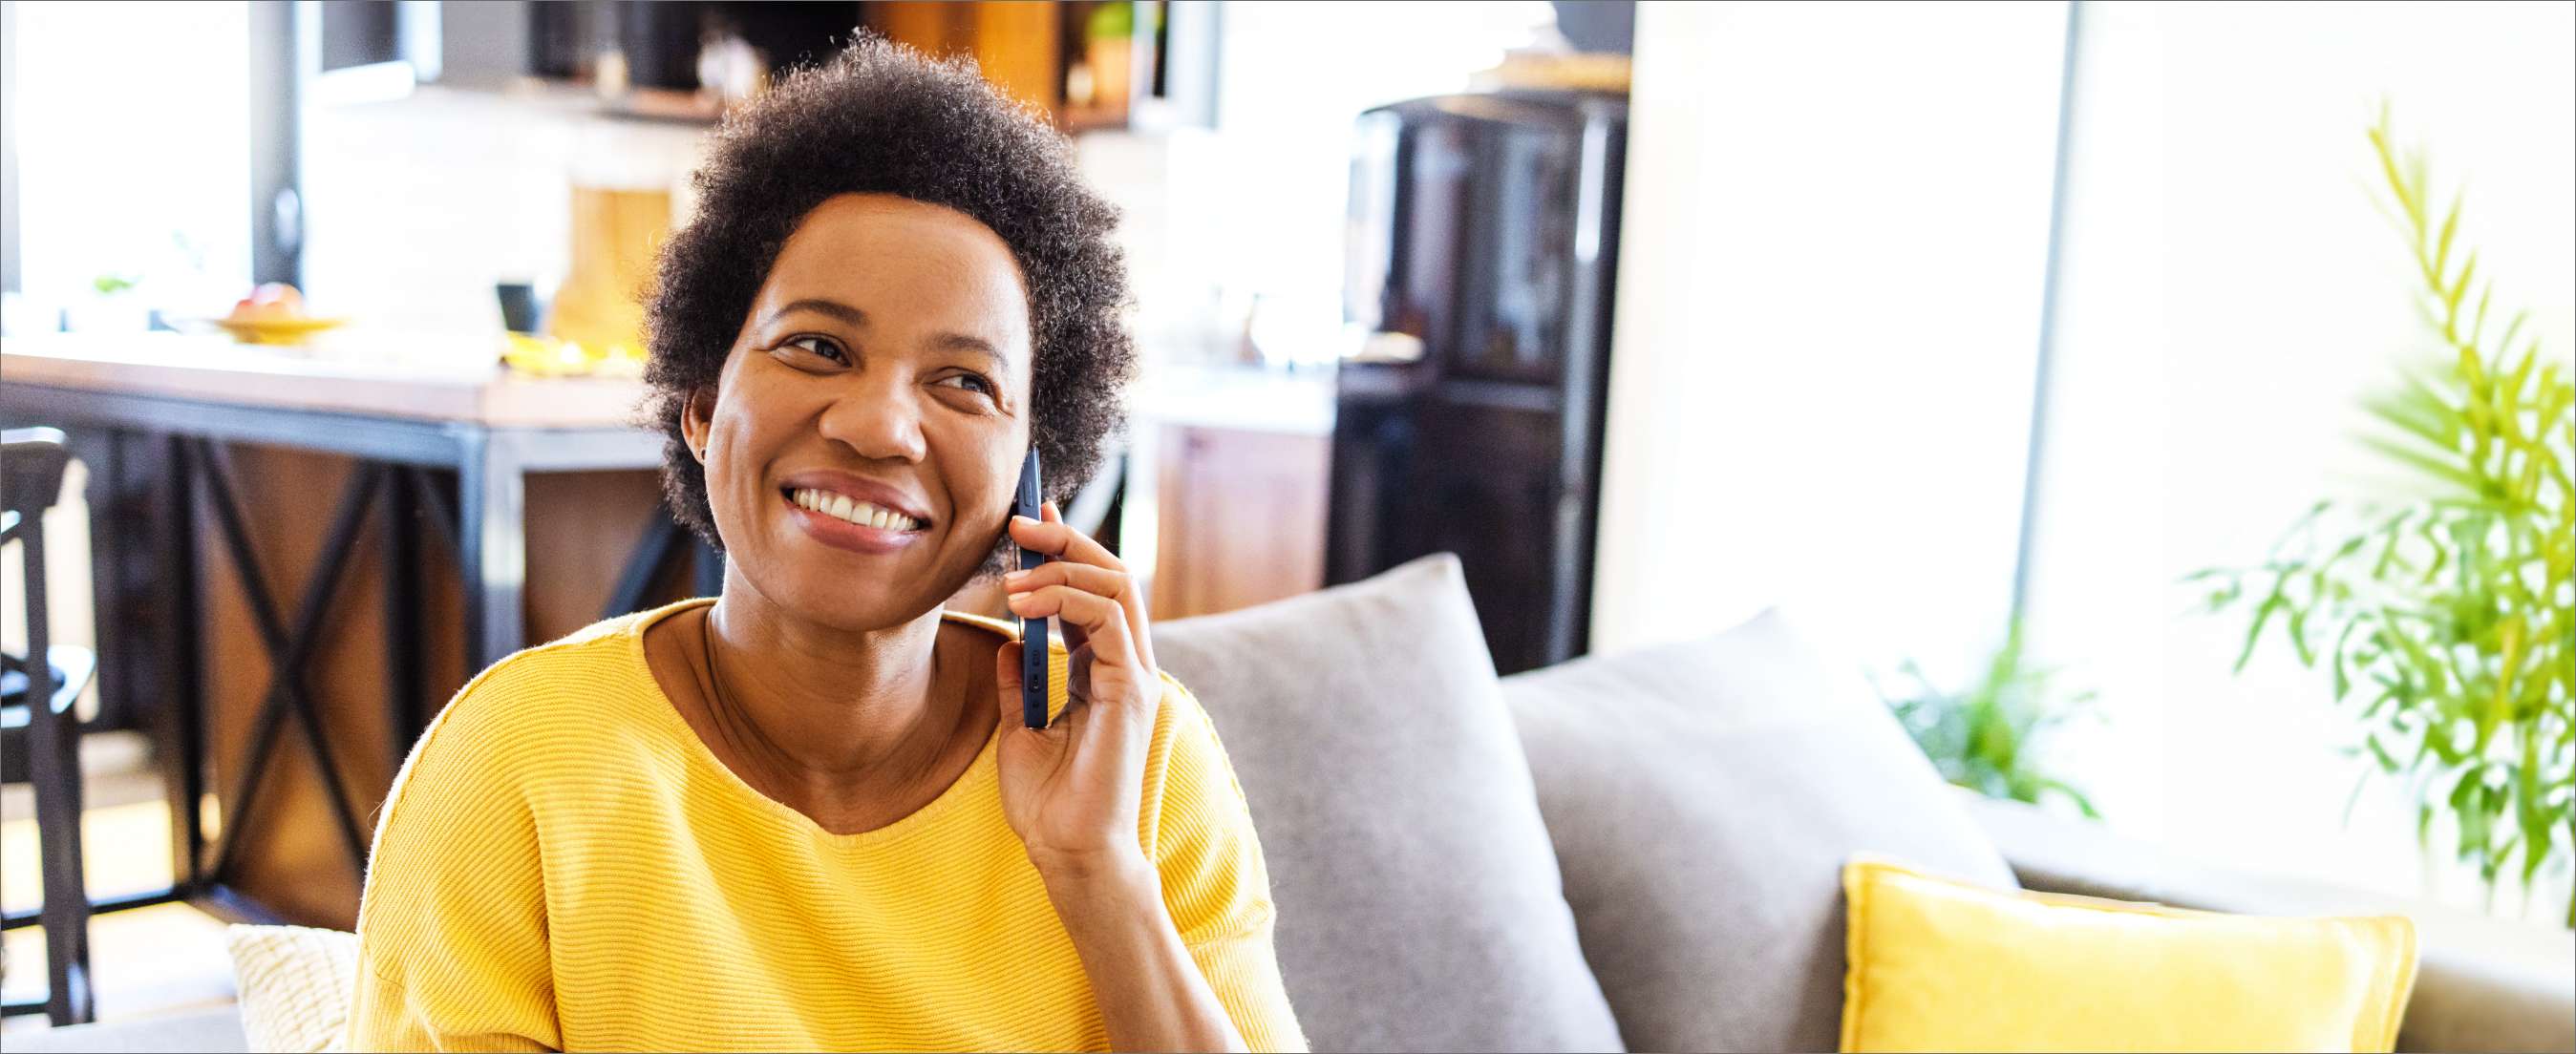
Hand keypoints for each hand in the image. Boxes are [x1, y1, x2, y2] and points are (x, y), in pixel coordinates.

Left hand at [994, 501, 1163, 878]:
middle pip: (1112, 576)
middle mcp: (1128, 667)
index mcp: (1105, 671)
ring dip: (1062, 568)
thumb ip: (1018, 684)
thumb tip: (1006, 644)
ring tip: (1013, 574)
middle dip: (1066, 541)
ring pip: (1117, 588)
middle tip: (1019, 523)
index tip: (1027, 522)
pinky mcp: (1132, 692)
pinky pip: (1111, 622)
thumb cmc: (1050, 805)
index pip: (1093, 592)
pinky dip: (1068, 602)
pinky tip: (1025, 607)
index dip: (1064, 551)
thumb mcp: (1019, 729)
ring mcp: (1136, 677)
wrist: (1070, 854)